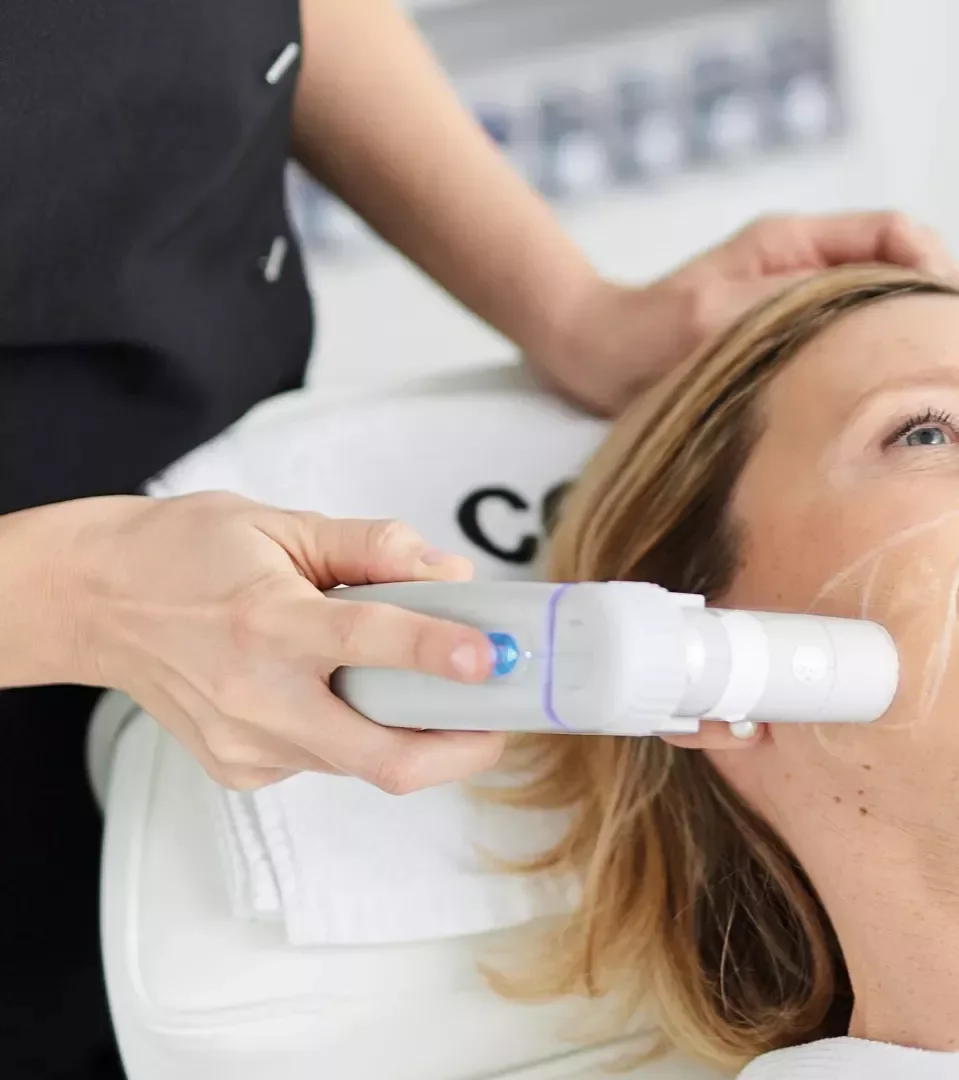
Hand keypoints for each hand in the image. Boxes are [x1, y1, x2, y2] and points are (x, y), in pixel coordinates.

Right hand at [63, 493, 504, 792]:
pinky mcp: (239, 769)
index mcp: (269, 620)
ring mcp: (245, 743)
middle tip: (500, 721)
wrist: (91, 601)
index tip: (494, 659)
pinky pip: (326, 762)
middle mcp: (256, 693)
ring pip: (361, 763)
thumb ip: (376, 548)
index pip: (372, 642)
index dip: (440, 652)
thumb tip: (454, 577)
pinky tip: (335, 693)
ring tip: (425, 691)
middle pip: (383, 757)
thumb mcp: (283, 523)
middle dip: (459, 750)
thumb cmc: (188, 552)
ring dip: (410, 736)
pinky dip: (353, 733)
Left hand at [527, 211, 958, 413]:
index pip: (897, 232)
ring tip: (942, 384)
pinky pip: (859, 340)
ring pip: (886, 309)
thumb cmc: (646, 336)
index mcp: (795, 241)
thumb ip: (795, 307)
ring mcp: (804, 299)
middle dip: (941, 308)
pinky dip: (885, 363)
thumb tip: (871, 314)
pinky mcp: (796, 337)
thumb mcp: (720, 318)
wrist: (591, 356)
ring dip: (915, 340)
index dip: (938, 269)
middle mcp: (807, 262)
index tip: (958, 319)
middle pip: (904, 268)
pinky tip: (895, 402)